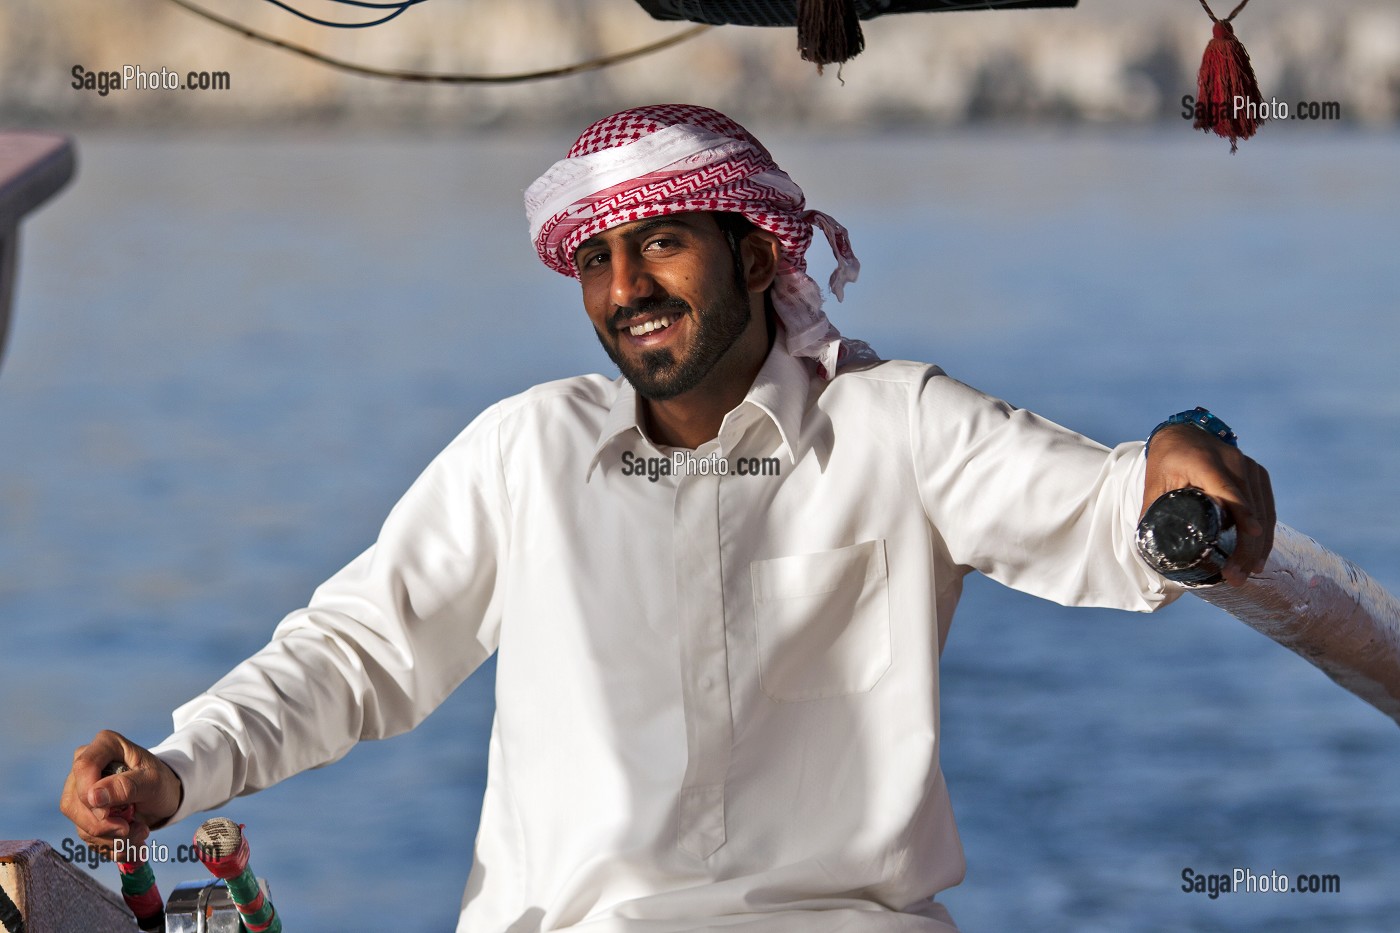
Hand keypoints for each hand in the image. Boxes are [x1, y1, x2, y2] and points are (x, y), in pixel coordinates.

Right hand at [58, 729, 182, 855]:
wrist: (163, 796)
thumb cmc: (161, 781)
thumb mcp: (153, 782)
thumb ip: (126, 786)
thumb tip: (93, 796)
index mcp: (105, 745)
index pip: (83, 768)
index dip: (91, 795)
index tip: (111, 814)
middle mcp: (86, 765)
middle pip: (74, 802)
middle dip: (103, 825)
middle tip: (133, 829)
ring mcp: (81, 789)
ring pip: (79, 823)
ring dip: (110, 838)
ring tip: (140, 833)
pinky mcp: (83, 811)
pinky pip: (87, 835)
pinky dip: (110, 844)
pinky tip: (131, 841)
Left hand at [1141, 423, 1274, 586]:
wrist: (1183, 434)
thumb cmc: (1166, 460)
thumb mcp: (1154, 483)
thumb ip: (1153, 512)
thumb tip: (1150, 549)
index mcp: (1204, 461)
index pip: (1228, 488)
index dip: (1242, 511)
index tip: (1251, 534)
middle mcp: (1233, 461)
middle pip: (1249, 506)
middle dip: (1246, 545)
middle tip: (1235, 576)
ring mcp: (1249, 467)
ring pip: (1262, 510)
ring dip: (1258, 545)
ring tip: (1245, 574)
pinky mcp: (1258, 475)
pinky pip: (1266, 507)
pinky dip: (1264, 533)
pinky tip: (1258, 557)